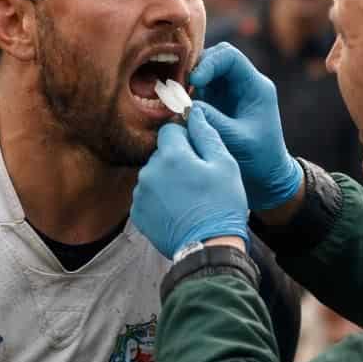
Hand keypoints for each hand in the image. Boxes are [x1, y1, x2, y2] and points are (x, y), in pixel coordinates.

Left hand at [133, 111, 248, 258]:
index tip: (198, 152)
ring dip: (167, 180)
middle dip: (177, 160)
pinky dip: (160, 199)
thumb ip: (205, 134)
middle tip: (198, 179)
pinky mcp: (138, 213)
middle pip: (161, 153)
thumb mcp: (224, 165)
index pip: (170, 130)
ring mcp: (140, 194)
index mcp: (171, 156)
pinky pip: (148, 196)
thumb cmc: (222, 205)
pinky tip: (178, 210)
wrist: (208, 248)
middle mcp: (149, 172)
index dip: (186, 137)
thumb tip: (193, 112)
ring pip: (154, 175)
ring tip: (189, 198)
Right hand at [189, 43, 302, 210]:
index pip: (230, 57)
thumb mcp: (237, 140)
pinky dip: (186, 94)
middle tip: (180, 86)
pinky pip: (199, 89)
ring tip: (176, 98)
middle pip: (215, 57)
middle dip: (196, 68)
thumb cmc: (260, 159)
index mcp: (256, 86)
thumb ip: (213, 120)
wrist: (267, 178)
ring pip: (204, 72)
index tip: (194, 81)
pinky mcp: (217, 105)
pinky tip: (177, 107)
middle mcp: (243, 84)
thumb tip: (186, 105)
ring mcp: (229, 93)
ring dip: (188, 81)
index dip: (209, 63)